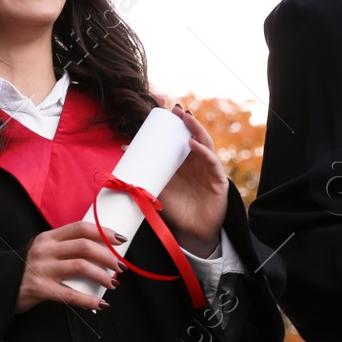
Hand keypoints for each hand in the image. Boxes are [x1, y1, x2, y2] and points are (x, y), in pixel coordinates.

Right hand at [16, 221, 125, 312]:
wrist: (1, 287)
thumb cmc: (29, 269)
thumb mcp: (43, 251)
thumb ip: (65, 249)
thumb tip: (101, 254)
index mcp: (48, 237)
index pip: (80, 228)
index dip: (103, 232)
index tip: (120, 240)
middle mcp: (45, 249)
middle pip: (84, 246)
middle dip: (108, 256)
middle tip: (120, 267)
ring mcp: (42, 268)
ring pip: (80, 266)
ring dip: (102, 275)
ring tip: (112, 283)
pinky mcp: (40, 288)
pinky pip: (70, 294)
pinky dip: (89, 299)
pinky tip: (101, 303)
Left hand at [158, 104, 227, 257]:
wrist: (192, 232)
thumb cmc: (176, 209)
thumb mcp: (158, 187)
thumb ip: (145, 173)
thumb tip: (123, 153)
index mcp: (183, 162)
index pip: (179, 138)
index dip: (174, 125)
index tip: (164, 110)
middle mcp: (197, 162)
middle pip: (193, 136)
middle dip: (185, 121)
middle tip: (175, 109)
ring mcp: (208, 170)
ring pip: (205, 144)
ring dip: (195, 129)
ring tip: (185, 118)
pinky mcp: (218, 180)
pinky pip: (212, 162)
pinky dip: (203, 151)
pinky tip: (192, 144)